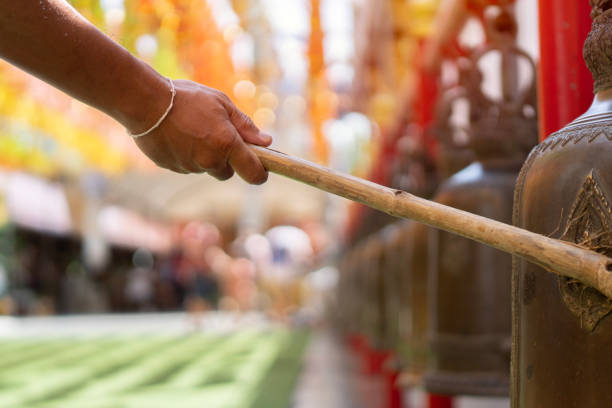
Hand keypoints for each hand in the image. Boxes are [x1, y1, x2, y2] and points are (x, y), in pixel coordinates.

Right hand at [133, 79, 271, 183]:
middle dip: (226, 159)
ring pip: (205, 168)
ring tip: (191, 129)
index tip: (262, 169)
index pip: (253, 173)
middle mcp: (209, 161)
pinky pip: (186, 166)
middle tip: (216, 135)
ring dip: (204, 155)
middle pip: (227, 172)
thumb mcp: (221, 104)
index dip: (260, 173)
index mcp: (227, 145)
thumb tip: (266, 142)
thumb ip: (245, 126)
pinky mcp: (172, 168)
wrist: (144, 102)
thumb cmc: (186, 98)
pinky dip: (186, 155)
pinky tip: (177, 135)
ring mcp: (189, 167)